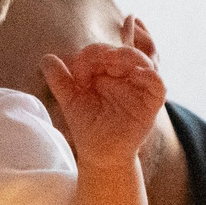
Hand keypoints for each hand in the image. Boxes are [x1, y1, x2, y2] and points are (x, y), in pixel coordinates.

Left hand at [39, 42, 164, 168]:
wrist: (98, 154)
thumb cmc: (88, 125)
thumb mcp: (70, 99)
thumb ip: (59, 79)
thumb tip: (46, 58)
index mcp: (110, 72)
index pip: (105, 50)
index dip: (91, 55)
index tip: (78, 74)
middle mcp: (127, 77)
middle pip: (126, 51)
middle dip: (109, 52)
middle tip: (96, 59)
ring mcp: (140, 89)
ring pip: (144, 62)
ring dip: (128, 56)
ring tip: (111, 59)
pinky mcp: (151, 104)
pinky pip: (158, 85)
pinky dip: (151, 76)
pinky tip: (137, 73)